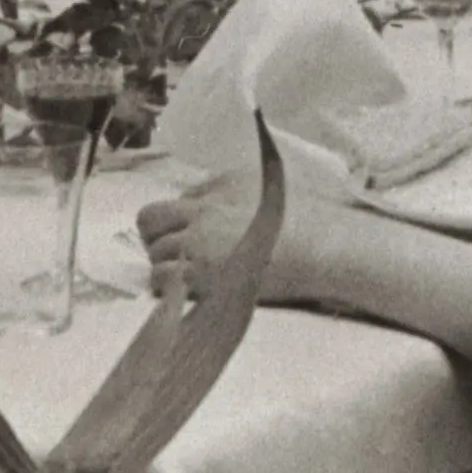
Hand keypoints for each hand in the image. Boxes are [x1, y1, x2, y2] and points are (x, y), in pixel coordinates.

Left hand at [136, 125, 356, 305]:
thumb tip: (202, 197)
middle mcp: (202, 213)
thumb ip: (230, 189)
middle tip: (174, 251)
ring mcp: (200, 245)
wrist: (322, 247)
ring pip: (154, 252)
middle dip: (155, 235)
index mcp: (218, 189)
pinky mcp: (204, 277)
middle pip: (149, 219)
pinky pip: (161, 279)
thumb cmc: (305, 218)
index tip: (189, 234)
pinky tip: (189, 289)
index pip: (176, 200)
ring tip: (188, 274)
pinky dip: (168, 286)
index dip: (178, 220)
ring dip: (164, 263)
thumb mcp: (267, 183)